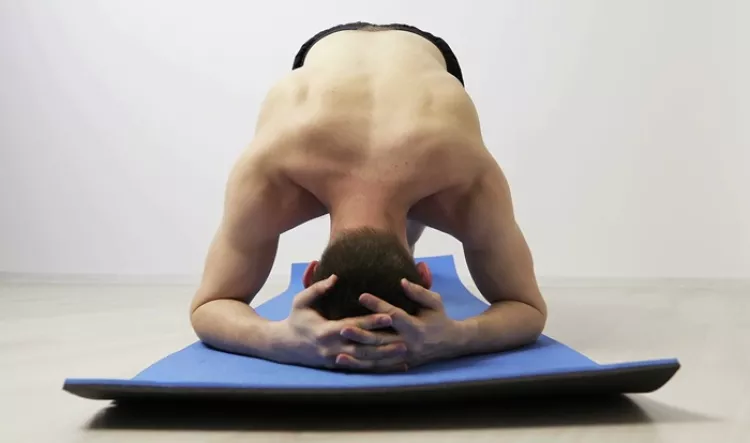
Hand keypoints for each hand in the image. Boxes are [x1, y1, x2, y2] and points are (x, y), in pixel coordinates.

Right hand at [276, 275, 408, 371]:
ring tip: (405, 352)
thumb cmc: (295, 319)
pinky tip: (396, 365)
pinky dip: (380, 368)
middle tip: (405, 339)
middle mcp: (333, 348)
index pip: (353, 326)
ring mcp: (336, 360)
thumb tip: (335, 277)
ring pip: (365, 361)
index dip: (371, 321)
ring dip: (385, 358)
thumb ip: (317, 288)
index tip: (389, 315)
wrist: (285, 346)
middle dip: (384, 343)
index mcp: (325, 331)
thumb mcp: (300, 300)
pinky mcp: (339, 367)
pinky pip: (363, 368)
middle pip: (363, 347)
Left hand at [342, 279, 463, 368]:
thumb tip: (401, 281)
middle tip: (342, 329)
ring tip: (339, 352)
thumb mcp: (435, 302)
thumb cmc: (440, 318)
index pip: (393, 315)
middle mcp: (408, 344)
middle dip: (361, 335)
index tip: (361, 296)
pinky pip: (378, 368)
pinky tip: (346, 363)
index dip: (378, 305)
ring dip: (357, 356)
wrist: (451, 343)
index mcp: (416, 327)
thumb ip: (418, 292)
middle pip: (381, 340)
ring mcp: (403, 357)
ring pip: (377, 358)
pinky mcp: (399, 364)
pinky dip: (362, 367)